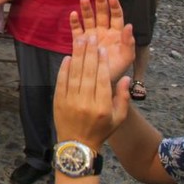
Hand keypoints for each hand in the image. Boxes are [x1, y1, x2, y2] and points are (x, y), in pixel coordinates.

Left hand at [54, 34, 130, 150]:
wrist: (77, 144)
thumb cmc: (101, 130)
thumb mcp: (118, 118)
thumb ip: (123, 98)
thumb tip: (125, 77)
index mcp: (102, 107)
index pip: (102, 80)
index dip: (102, 63)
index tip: (102, 49)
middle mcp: (85, 103)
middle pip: (87, 73)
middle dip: (89, 53)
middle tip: (90, 38)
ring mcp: (70, 101)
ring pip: (74, 75)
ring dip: (77, 56)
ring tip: (80, 41)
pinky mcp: (58, 101)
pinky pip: (61, 81)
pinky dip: (64, 68)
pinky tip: (68, 57)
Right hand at [70, 0, 134, 82]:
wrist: (100, 80)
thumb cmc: (116, 69)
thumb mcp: (126, 57)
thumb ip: (128, 42)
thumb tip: (129, 25)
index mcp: (116, 34)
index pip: (116, 16)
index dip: (114, 7)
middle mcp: (103, 31)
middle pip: (102, 14)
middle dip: (100, 2)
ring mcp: (91, 35)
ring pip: (88, 19)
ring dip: (87, 9)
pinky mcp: (80, 41)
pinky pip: (76, 29)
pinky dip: (74, 22)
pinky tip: (73, 14)